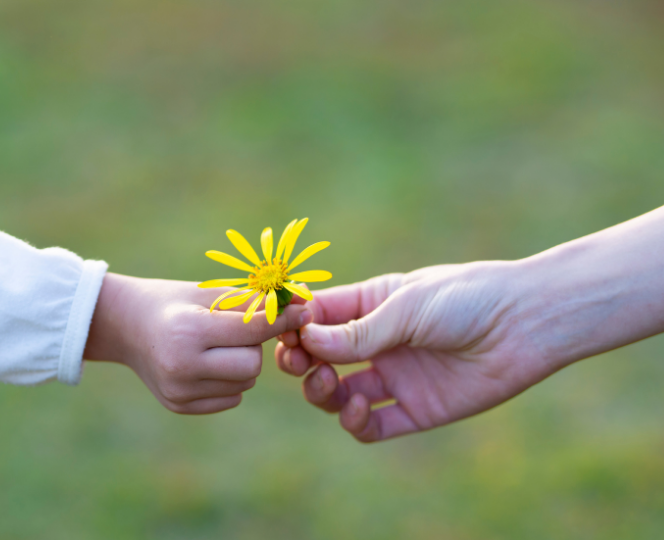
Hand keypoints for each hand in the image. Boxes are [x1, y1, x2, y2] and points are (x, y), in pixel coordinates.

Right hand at [85, 273, 312, 413]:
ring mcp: (179, 391)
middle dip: (255, 345)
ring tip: (219, 345)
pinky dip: (230, 380)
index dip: (282, 319)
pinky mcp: (180, 406)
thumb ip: (252, 300)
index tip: (304, 310)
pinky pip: (231, 397)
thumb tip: (301, 304)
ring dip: (243, 363)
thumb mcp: (208, 293)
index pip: (252, 329)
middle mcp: (182, 365)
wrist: (126, 326)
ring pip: (245, 382)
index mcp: (188, 331)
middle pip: (252, 363)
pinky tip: (208, 363)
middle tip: (238, 330)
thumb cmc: (173, 302)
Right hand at [276, 262, 562, 441]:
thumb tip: (305, 342)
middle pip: (320, 358)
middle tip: (300, 363)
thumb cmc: (466, 298)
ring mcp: (395, 376)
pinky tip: (356, 411)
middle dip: (301, 361)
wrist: (525, 324)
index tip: (284, 331)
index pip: (318, 316)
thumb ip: (358, 331)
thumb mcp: (407, 307)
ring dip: (322, 392)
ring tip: (330, 383)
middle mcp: (377, 342)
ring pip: (338, 394)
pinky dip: (355, 423)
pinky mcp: (416, 408)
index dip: (295, 325)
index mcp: (371, 306)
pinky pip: (373, 424)